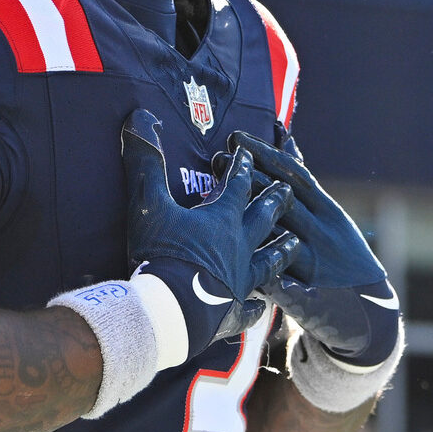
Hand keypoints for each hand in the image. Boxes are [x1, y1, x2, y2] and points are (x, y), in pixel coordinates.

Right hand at [122, 110, 298, 354]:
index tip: (248, 154)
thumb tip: (139, 118)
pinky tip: (263, 308)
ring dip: (280, 251)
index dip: (242, 167)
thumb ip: (145, 161)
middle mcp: (239, 247)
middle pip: (263, 219)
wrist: (170, 311)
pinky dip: (256, 307)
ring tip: (293, 243)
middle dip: (274, 201)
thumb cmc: (161, 252)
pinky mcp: (233, 313)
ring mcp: (240, 281)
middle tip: (288, 189)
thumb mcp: (148, 202)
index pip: (238, 185)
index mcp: (222, 219)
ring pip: (268, 262)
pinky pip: (249, 309)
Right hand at [232, 131, 399, 365]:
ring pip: (296, 179)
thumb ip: (289, 294)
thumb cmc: (332, 317)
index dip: (248, 200)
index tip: (222, 182)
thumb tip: (266, 280)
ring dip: (269, 156)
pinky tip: (280, 133)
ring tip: (240, 138)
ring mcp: (329, 218)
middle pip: (283, 194)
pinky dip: (293, 155)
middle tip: (221, 155)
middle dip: (254, 172)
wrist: (370, 315)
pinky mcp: (332, 210)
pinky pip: (308, 178)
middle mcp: (323, 233)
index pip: (275, 223)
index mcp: (312, 258)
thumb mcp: (311, 311)